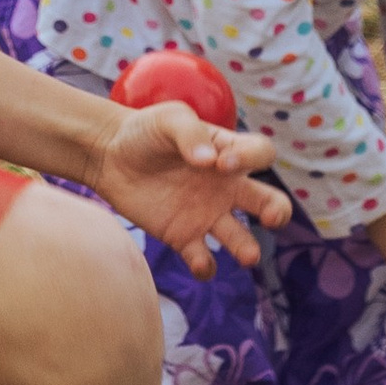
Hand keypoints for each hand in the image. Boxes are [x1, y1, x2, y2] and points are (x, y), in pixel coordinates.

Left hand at [86, 101, 291, 280]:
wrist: (109, 156)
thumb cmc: (144, 131)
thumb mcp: (168, 118)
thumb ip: (190, 133)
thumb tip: (210, 160)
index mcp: (228, 152)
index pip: (261, 154)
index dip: (251, 158)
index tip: (221, 162)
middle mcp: (225, 187)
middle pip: (267, 201)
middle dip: (277, 211)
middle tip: (271, 217)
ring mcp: (206, 215)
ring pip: (239, 238)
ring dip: (247, 248)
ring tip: (248, 255)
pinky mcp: (182, 236)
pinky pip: (203, 259)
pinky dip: (205, 266)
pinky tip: (200, 262)